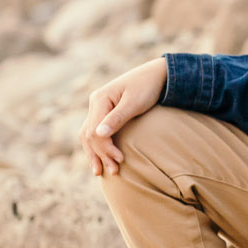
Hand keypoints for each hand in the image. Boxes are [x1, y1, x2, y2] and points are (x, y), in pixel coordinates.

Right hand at [80, 58, 167, 175]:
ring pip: (89, 135)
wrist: (158, 75)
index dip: (105, 148)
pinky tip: (101, 158)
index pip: (95, 131)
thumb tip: (98, 134)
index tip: (120, 159)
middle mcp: (95, 103)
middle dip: (100, 155)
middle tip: (114, 172)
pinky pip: (96, 132)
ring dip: (95, 154)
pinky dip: (97, 146)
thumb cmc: (148, 87)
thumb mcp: (135, 103)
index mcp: (99, 99)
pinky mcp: (106, 112)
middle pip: (89, 135)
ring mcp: (99, 108)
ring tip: (101, 172)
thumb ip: (117, 118)